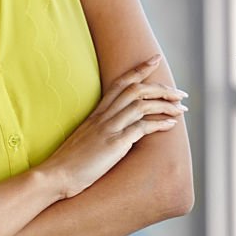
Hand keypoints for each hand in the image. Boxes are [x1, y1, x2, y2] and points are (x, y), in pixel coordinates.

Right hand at [38, 54, 188, 198]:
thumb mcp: (86, 139)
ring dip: (165, 104)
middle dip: (161, 88)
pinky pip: (141, 128)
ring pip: (141, 105)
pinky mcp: (114, 144)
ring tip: (182, 108)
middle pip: (135, 90)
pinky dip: (159, 123)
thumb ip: (101, 130)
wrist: (54, 176)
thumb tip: (119, 130)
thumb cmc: (69, 162)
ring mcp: (109, 129)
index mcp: (97, 113)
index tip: (155, 59)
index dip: (139, 69)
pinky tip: (171, 125)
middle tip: (181, 93)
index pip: (121, 83)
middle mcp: (103, 116)